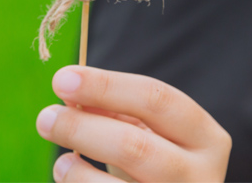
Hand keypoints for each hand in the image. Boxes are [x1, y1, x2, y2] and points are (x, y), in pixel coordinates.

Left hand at [36, 66, 231, 181]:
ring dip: (76, 171)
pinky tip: (70, 176)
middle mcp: (202, 176)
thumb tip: (69, 91)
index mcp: (205, 136)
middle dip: (82, 127)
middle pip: (135, 145)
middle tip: (46, 117)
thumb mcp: (146, 129)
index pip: (155, 98)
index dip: (105, 85)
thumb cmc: (157, 158)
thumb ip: (114, 108)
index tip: (63, 78)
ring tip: (60, 161)